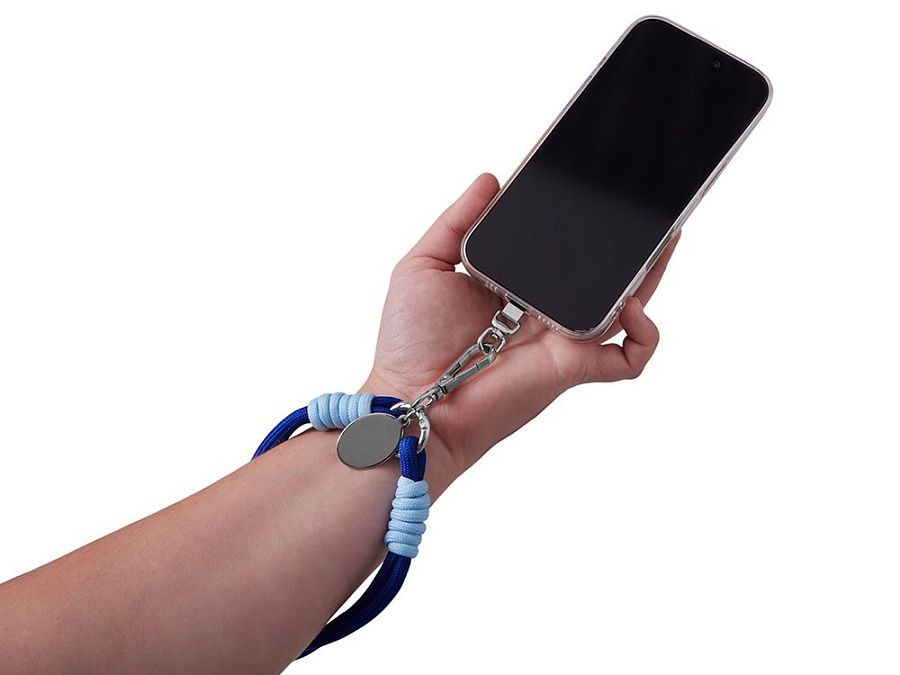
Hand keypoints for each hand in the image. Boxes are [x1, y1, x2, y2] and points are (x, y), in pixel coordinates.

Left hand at [363, 174, 677, 493]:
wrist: (413, 398)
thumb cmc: (409, 342)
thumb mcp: (424, 264)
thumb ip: (458, 221)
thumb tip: (491, 179)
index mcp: (513, 285)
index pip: (557, 249)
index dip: (577, 223)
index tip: (593, 187)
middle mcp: (544, 310)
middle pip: (601, 274)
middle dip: (630, 244)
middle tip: (649, 208)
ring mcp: (562, 339)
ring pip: (625, 305)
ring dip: (651, 273)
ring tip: (667, 236)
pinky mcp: (573, 366)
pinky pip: (628, 358)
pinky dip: (645, 337)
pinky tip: (636, 309)